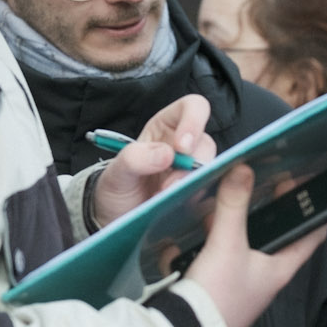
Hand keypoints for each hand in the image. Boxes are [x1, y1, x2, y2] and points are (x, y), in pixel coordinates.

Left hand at [92, 95, 217, 225]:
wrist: (115, 218)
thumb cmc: (117, 188)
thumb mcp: (116, 172)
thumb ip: (134, 158)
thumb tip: (167, 154)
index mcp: (166, 127)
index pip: (193, 108)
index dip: (194, 122)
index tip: (181, 148)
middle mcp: (185, 146)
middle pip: (206, 144)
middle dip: (191, 165)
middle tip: (169, 186)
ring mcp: (194, 171)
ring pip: (212, 169)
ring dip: (191, 185)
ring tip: (166, 199)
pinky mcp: (199, 193)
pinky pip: (211, 192)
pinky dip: (197, 200)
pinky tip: (178, 207)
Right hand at [181, 163, 326, 326]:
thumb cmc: (218, 296)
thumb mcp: (227, 245)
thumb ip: (234, 206)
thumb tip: (243, 169)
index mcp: (280, 269)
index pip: (312, 236)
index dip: (316, 211)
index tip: (312, 188)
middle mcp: (265, 277)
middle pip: (276, 236)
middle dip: (270, 210)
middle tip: (266, 182)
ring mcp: (241, 283)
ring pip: (245, 245)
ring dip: (238, 222)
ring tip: (230, 196)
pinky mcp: (216, 287)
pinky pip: (219, 256)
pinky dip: (213, 239)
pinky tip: (200, 226)